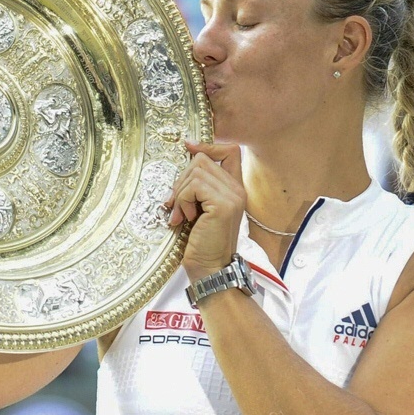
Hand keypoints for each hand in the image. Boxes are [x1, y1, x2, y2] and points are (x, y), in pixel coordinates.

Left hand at [164, 141, 245, 281]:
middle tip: (176, 204)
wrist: (209, 269)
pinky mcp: (223, 205)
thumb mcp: (200, 208)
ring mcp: (233, 196)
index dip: (208, 144)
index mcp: (235, 188)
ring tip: (181, 214)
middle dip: (182, 179)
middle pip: (203, 159)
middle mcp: (238, 189)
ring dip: (180, 192)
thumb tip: (185, 160)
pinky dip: (182, 200)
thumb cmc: (201, 243)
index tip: (188, 146)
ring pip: (196, 170)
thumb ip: (199, 187)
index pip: (230, 150)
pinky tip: (185, 218)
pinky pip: (194, 185)